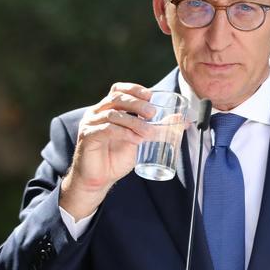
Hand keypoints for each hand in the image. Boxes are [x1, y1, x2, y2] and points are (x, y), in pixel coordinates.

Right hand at [60, 82, 156, 217]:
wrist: (100, 180)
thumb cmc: (118, 158)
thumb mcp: (140, 140)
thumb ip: (157, 129)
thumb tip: (181, 121)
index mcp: (108, 109)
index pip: (118, 90)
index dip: (134, 89)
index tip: (150, 95)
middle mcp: (97, 112)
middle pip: (116, 98)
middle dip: (137, 103)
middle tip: (153, 113)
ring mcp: (90, 123)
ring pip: (113, 115)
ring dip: (134, 122)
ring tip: (149, 132)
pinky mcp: (87, 137)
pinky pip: (106, 130)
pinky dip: (123, 133)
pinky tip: (135, 139)